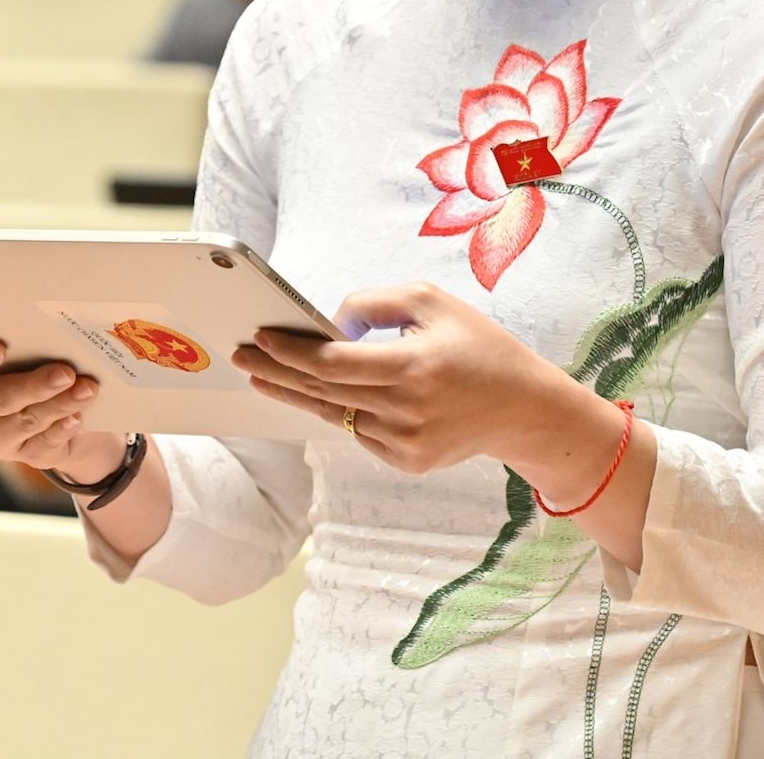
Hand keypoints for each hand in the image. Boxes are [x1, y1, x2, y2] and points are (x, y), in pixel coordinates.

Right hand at [0, 340, 123, 478]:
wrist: (63, 404)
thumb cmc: (34, 361)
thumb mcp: (26, 349)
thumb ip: (26, 341)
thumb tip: (52, 328)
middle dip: (31, 386)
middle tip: (64, 372)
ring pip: (22, 423)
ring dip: (57, 405)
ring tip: (86, 389)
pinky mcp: (24, 455)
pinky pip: (42, 445)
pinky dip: (61, 429)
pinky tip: (76, 417)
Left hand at [235, 282, 586, 476]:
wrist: (522, 407)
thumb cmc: (476, 345)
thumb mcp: (432, 302)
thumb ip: (375, 303)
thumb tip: (330, 323)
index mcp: (413, 366)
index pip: (333, 363)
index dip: (290, 352)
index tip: (260, 337)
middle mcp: (406, 410)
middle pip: (322, 392)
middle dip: (277, 371)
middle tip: (242, 355)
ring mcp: (405, 442)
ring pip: (334, 415)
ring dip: (297, 394)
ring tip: (262, 376)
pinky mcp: (407, 461)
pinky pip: (358, 431)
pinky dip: (338, 411)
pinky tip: (316, 395)